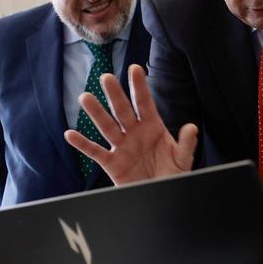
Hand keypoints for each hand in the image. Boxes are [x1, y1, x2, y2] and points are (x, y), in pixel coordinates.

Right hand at [63, 64, 198, 184]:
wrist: (159, 194)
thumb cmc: (171, 174)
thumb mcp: (183, 160)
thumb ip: (186, 144)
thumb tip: (191, 127)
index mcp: (153, 127)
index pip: (145, 103)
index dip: (140, 87)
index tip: (134, 68)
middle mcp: (135, 133)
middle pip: (123, 110)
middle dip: (115, 95)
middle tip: (106, 77)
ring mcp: (122, 147)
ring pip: (106, 126)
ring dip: (96, 113)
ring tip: (85, 97)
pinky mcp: (112, 163)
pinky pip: (95, 152)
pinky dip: (83, 144)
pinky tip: (71, 134)